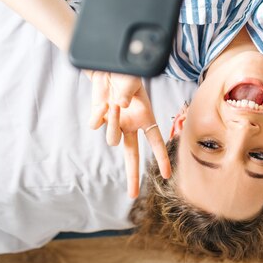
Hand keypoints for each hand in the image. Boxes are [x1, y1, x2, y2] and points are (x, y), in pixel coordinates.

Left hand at [87, 71, 170, 197]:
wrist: (105, 67)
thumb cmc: (125, 73)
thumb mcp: (131, 80)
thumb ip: (128, 94)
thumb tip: (121, 107)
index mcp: (144, 118)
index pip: (155, 141)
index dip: (161, 158)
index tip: (166, 175)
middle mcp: (130, 125)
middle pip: (132, 155)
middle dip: (132, 176)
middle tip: (133, 195)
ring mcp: (114, 124)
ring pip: (112, 139)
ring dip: (112, 124)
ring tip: (112, 104)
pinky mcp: (99, 120)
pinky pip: (95, 125)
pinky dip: (97, 114)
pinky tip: (101, 102)